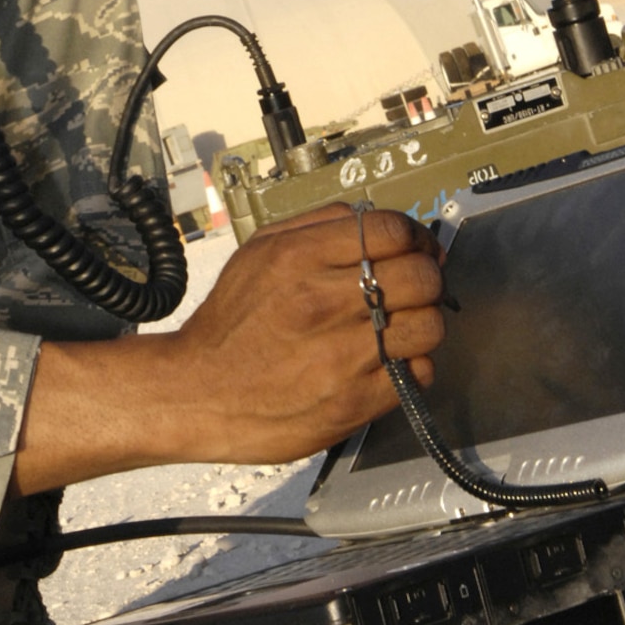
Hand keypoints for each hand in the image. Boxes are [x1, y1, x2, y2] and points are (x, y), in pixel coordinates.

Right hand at [11, 207, 444, 493]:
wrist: (195, 393)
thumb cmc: (230, 324)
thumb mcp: (258, 252)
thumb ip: (318, 226)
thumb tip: (378, 223)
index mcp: (298, 257)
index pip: (392, 230)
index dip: (414, 237)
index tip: (416, 248)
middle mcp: (322, 303)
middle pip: (421, 275)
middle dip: (426, 278)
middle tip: (413, 288)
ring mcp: (341, 355)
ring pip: (428, 325)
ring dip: (423, 322)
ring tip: (401, 326)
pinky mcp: (353, 402)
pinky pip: (416, 373)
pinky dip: (411, 365)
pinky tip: (387, 361)